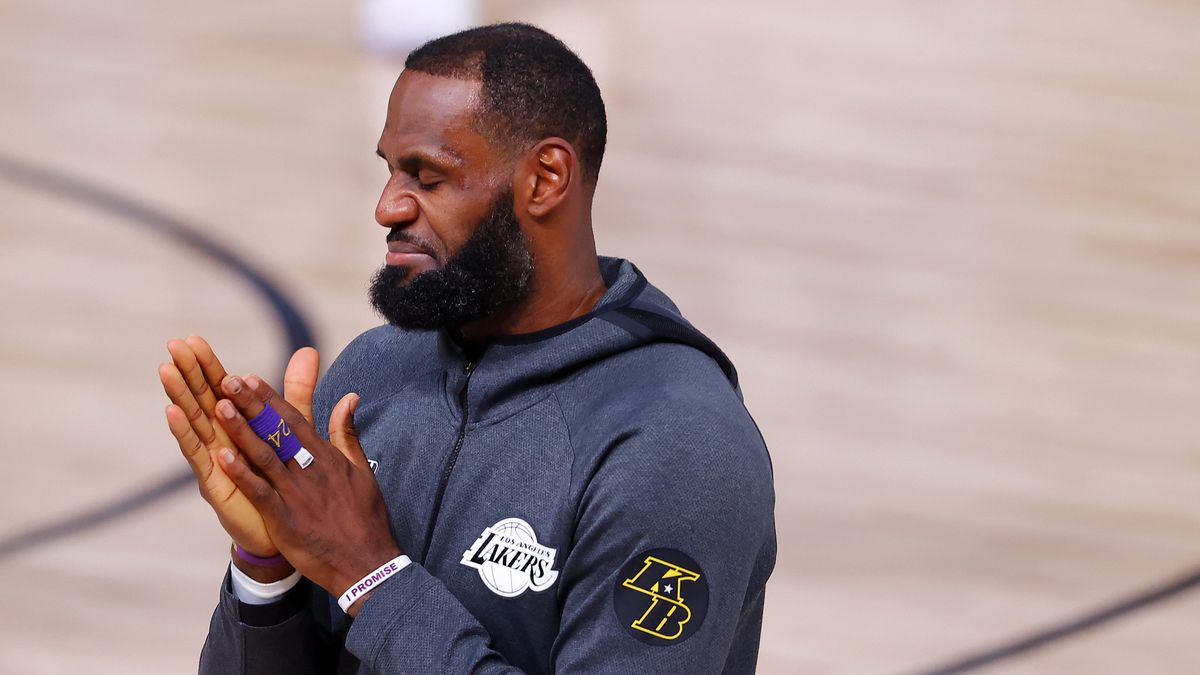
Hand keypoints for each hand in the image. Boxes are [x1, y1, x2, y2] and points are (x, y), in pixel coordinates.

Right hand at [158, 336, 318, 561]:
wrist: (288, 525)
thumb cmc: (283, 475)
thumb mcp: (294, 428)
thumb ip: (298, 392)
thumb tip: (309, 351)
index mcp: (239, 424)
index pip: (220, 388)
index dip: (208, 365)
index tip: (193, 338)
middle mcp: (221, 437)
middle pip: (202, 398)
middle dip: (189, 371)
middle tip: (174, 344)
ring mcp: (215, 459)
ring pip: (195, 421)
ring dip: (180, 395)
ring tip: (167, 370)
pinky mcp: (215, 482)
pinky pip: (198, 455)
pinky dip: (185, 433)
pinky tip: (172, 413)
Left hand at [213, 373, 400, 614]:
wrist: (366, 562)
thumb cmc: (364, 517)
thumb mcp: (361, 470)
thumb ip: (347, 433)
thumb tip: (349, 398)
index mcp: (326, 457)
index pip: (294, 420)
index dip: (269, 398)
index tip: (248, 378)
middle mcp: (310, 470)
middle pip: (276, 432)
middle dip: (250, 405)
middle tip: (227, 381)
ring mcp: (296, 493)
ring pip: (264, 456)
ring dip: (241, 431)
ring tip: (219, 408)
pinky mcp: (285, 518)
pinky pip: (260, 491)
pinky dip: (241, 474)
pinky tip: (221, 457)